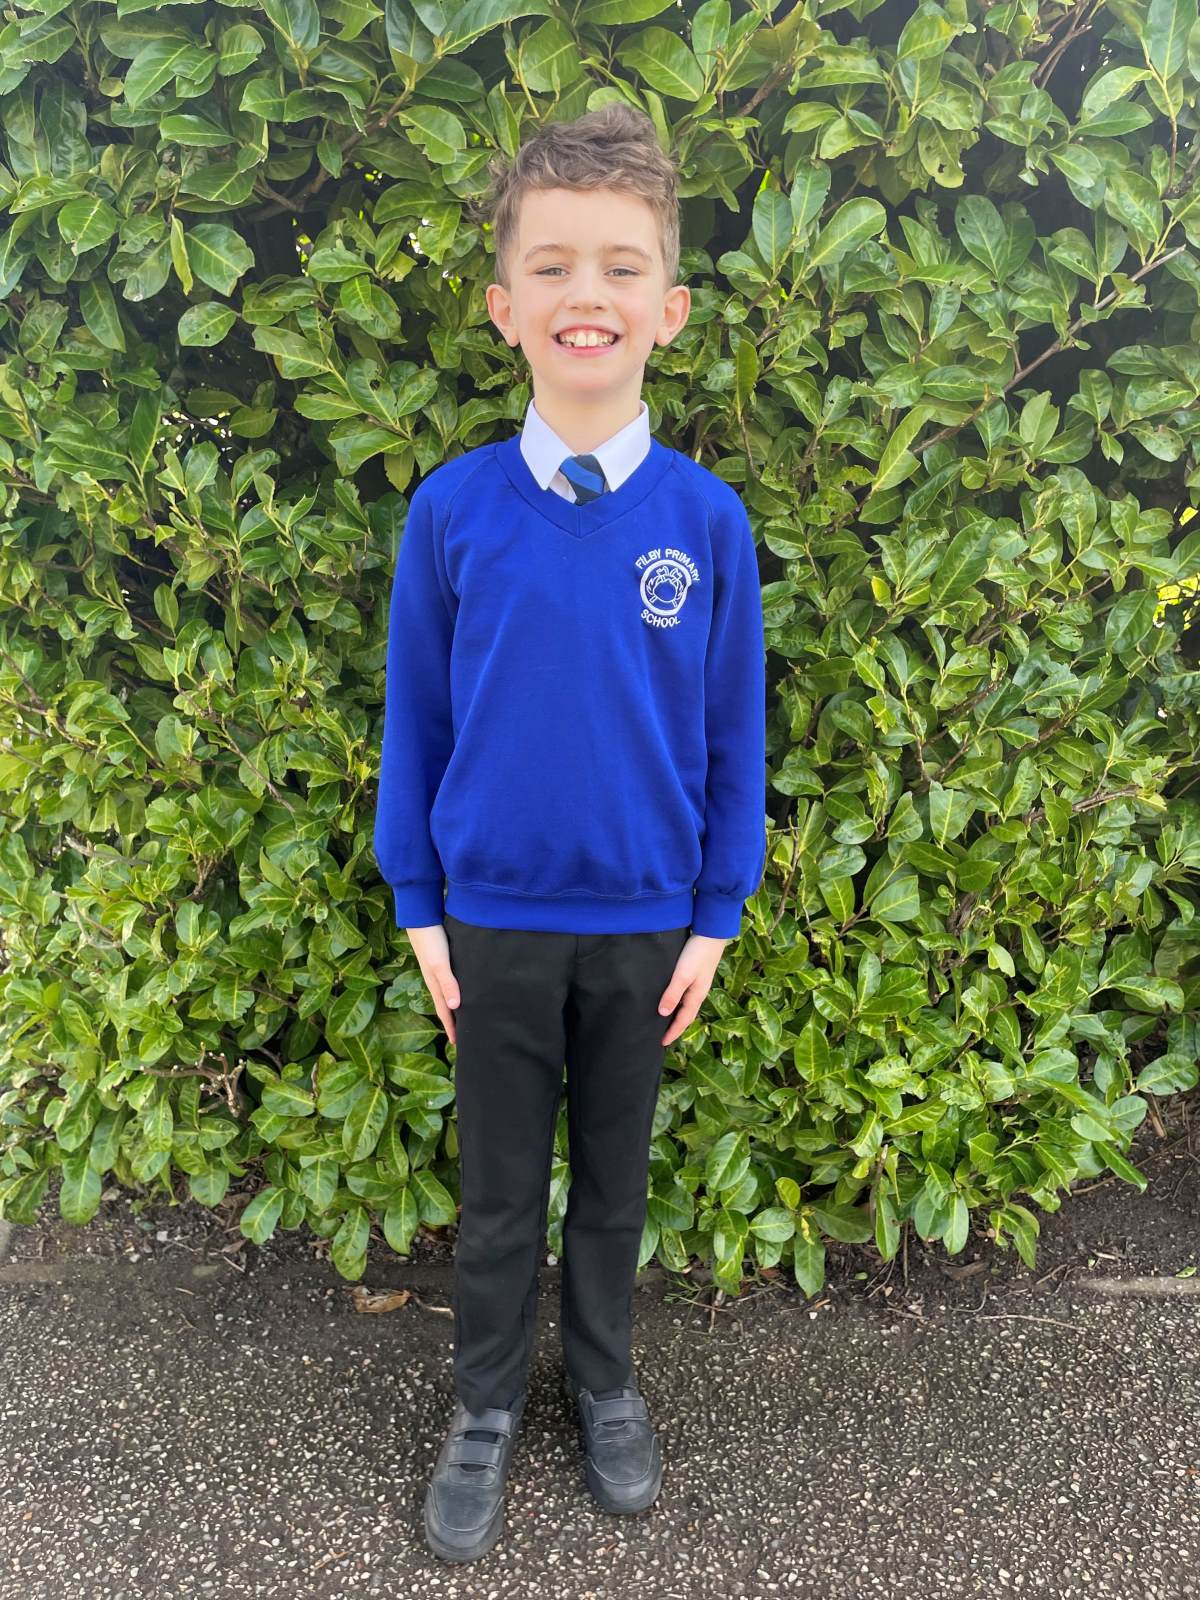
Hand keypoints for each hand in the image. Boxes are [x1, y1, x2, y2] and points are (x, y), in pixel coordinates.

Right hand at [406, 922, 460, 1045]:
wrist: (421, 916)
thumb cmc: (431, 940)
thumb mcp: (439, 963)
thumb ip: (448, 982)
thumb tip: (456, 1006)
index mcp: (435, 983)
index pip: (445, 1011)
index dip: (451, 1028)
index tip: (458, 1044)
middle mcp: (436, 979)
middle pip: (446, 1004)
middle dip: (453, 1020)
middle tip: (464, 1034)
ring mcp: (438, 969)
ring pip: (449, 993)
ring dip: (455, 1006)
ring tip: (465, 1015)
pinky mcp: (443, 959)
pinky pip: (451, 980)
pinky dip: (457, 989)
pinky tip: (464, 988)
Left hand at [657, 934, 728, 1046]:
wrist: (711, 932)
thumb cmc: (697, 953)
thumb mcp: (682, 975)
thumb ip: (673, 994)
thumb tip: (662, 1014)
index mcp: (697, 996)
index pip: (683, 1020)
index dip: (673, 1032)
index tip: (662, 1043)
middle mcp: (699, 992)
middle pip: (687, 1015)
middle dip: (676, 1027)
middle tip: (663, 1036)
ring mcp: (699, 983)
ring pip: (687, 1005)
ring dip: (677, 1015)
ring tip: (666, 1021)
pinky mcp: (696, 973)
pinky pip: (686, 994)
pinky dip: (679, 1002)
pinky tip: (672, 998)